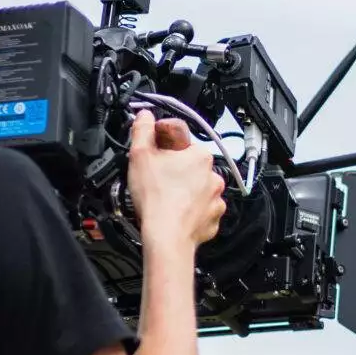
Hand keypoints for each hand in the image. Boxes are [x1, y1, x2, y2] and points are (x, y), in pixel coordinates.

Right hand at [126, 111, 226, 247]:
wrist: (167, 237)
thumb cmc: (156, 198)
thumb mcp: (140, 155)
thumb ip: (143, 130)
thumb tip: (145, 117)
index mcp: (199, 155)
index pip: (180, 139)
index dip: (162, 144)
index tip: (152, 153)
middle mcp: (213, 175)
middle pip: (189, 164)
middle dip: (174, 169)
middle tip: (156, 179)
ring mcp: (215, 198)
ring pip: (197, 187)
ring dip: (184, 190)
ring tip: (165, 198)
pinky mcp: (213, 217)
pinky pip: (201, 209)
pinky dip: (190, 210)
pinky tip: (175, 212)